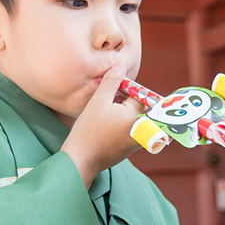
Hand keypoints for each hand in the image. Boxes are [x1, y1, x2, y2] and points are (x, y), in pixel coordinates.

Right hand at [61, 59, 143, 187]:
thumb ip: (112, 81)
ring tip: (106, 115)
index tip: (113, 91)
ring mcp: (138, 142)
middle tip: (109, 102)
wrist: (81, 160)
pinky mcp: (131, 149)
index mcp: (137, 117)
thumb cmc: (88, 131)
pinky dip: (124, 125)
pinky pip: (133, 130)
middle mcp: (143, 131)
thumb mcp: (98, 102)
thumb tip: (120, 63)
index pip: (141, 95)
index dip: (127, 90)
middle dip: (127, 101)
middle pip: (142, 107)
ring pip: (138, 119)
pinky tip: (107, 126)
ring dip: (125, 113)